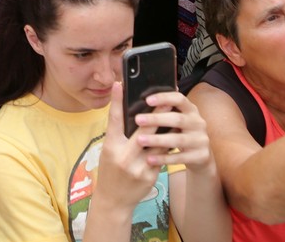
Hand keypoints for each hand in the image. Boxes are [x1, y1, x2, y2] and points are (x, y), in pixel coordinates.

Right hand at [95, 83, 163, 208]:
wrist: (113, 200)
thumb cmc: (109, 171)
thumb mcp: (107, 151)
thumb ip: (118, 135)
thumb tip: (130, 113)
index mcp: (110, 148)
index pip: (114, 120)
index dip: (116, 101)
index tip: (120, 84)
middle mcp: (124, 157)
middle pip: (143, 131)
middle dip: (156, 114)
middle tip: (166, 99)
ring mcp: (139, 168)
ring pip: (158, 143)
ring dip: (167, 129)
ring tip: (176, 116)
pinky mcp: (151, 176)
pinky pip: (162, 157)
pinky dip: (167, 146)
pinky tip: (174, 138)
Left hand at [131, 90, 215, 172]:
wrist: (200, 156)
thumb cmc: (179, 133)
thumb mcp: (176, 120)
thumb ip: (162, 112)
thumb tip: (136, 101)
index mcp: (190, 110)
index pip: (179, 99)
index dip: (164, 98)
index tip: (147, 100)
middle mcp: (198, 123)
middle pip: (177, 119)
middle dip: (156, 119)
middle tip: (138, 119)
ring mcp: (201, 140)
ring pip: (178, 139)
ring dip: (158, 139)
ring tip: (139, 140)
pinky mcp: (201, 156)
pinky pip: (180, 157)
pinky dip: (164, 158)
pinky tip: (149, 159)